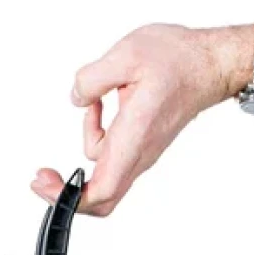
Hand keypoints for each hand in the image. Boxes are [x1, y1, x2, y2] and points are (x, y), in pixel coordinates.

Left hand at [33, 23, 253, 215]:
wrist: (211, 63)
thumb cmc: (180, 61)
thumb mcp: (128, 55)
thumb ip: (92, 79)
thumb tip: (77, 98)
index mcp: (134, 140)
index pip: (101, 192)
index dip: (69, 198)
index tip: (46, 185)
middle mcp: (138, 155)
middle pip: (101, 199)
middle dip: (66, 195)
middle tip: (42, 179)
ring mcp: (140, 154)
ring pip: (102, 175)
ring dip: (84, 149)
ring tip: (90, 111)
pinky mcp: (139, 146)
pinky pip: (108, 155)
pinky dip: (95, 136)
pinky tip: (98, 110)